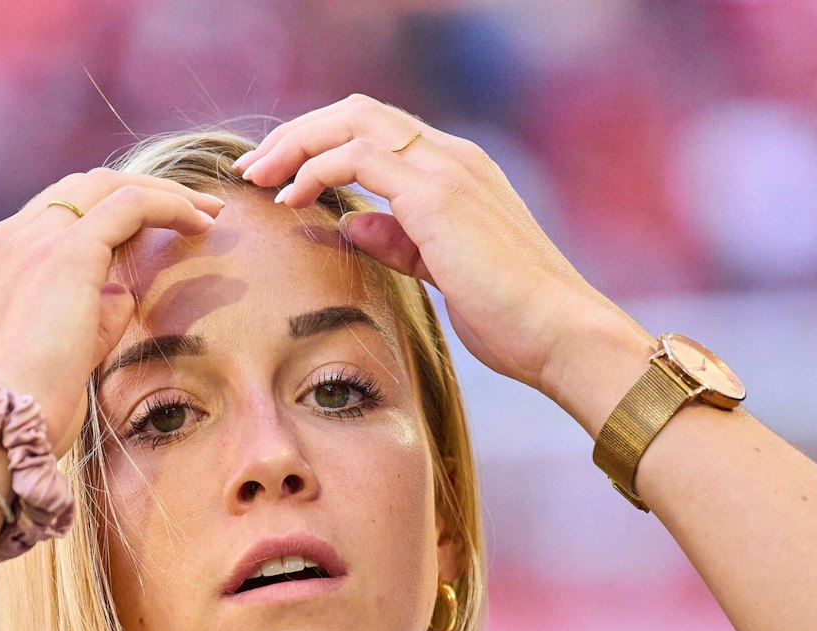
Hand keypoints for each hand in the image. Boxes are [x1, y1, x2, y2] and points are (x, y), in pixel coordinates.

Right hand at [0, 169, 225, 456]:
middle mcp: (4, 243)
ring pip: (103, 187)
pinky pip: (129, 206)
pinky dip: (169, 205)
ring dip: (161, 193)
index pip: (54, 218)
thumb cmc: (28, 412)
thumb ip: (89, 316)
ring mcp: (30, 242)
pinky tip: (201, 222)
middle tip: (193, 210)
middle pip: (78, 190)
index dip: (106, 216)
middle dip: (138, 192)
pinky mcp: (65, 254)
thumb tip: (122, 291)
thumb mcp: (60, 356)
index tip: (152, 232)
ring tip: (206, 212)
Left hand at [234, 96, 643, 402]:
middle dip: (298, 134)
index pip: (378, 131)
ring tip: (259, 179)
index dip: (322, 145)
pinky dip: (315, 170)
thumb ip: (400, 242)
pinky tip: (291, 200)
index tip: (282, 179)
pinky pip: (357, 157)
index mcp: (458, 171)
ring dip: (295, 145)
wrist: (560, 333)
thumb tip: (354, 223)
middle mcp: (452, 156)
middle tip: (255, 170)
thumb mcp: (444, 273)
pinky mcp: (436, 194)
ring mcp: (446, 168)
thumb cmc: (513, 318)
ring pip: (351, 121)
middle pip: (357, 111)